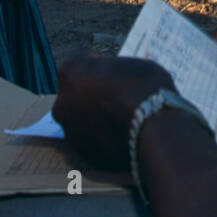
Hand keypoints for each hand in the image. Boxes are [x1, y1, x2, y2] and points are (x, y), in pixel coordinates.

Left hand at [52, 55, 175, 169]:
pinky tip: (123, 134)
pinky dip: (103, 137)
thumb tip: (113, 79)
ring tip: (123, 118)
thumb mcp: (130, 63)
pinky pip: (92, 140)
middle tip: (117, 96)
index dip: (100, 64)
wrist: (155, 128)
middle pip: (76, 93)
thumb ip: (112, 71)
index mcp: (70, 72)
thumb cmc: (144, 88)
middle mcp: (61, 102)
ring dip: (96, 117)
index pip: (82, 61)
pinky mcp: (83, 154)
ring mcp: (70, 131)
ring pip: (82, 120)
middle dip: (92, 93)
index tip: (115, 72)